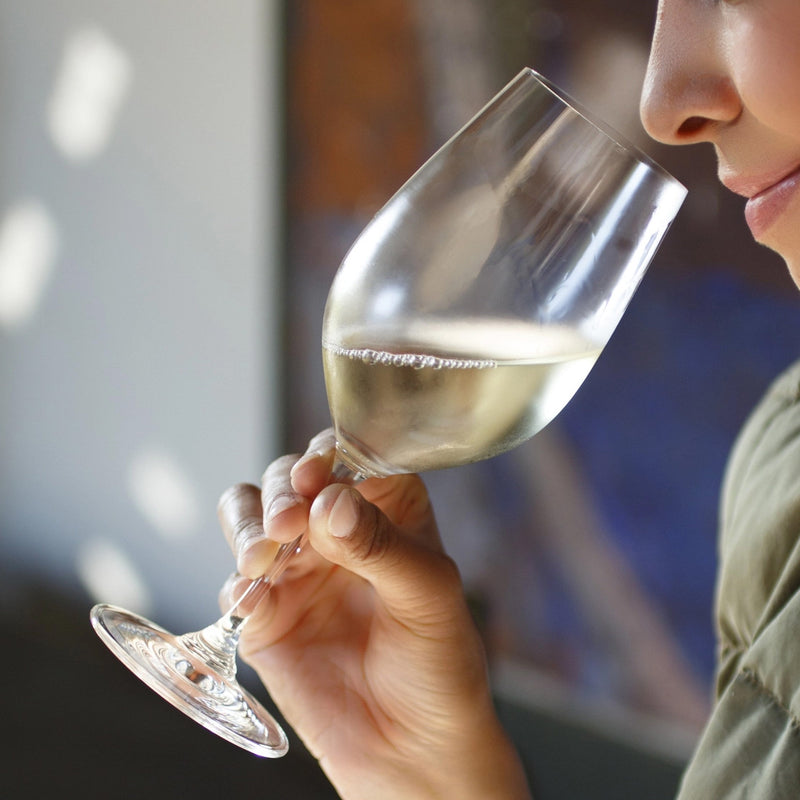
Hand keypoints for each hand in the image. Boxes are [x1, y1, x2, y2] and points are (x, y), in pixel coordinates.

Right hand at [217, 430, 529, 799]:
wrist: (412, 747)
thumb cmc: (439, 664)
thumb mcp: (428, 597)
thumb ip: (381, 545)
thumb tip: (331, 501)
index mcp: (388, 511)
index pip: (352, 457)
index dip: (330, 456)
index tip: (317, 476)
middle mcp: (338, 530)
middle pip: (291, 479)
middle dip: (283, 493)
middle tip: (290, 524)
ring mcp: (299, 570)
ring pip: (252, 516)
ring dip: (249, 525)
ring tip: (263, 557)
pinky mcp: (267, 614)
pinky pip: (236, 583)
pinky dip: (237, 585)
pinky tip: (255, 603)